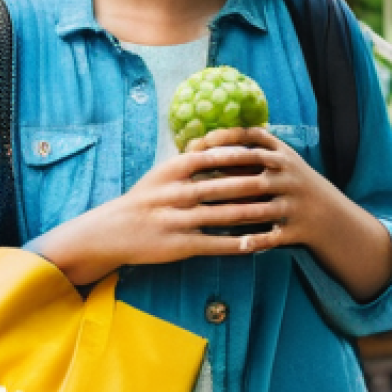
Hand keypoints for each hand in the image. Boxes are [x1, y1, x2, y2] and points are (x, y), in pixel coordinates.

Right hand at [100, 139, 285, 265]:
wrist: (111, 232)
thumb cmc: (143, 200)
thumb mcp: (161, 174)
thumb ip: (189, 162)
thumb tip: (221, 146)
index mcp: (171, 171)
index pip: (211, 157)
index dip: (240, 156)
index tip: (263, 154)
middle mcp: (175, 194)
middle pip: (223, 186)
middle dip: (254, 184)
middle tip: (280, 182)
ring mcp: (177, 220)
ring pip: (224, 216)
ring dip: (253, 214)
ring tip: (277, 212)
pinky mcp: (179, 245)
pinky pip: (216, 244)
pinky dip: (239, 244)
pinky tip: (258, 243)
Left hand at [184, 127, 337, 252]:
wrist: (335, 220)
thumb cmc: (294, 189)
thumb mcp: (281, 165)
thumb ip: (249, 157)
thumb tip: (203, 147)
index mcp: (285, 157)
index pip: (256, 137)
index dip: (229, 135)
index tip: (203, 140)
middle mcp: (291, 175)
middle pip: (255, 166)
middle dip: (224, 163)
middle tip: (196, 167)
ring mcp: (296, 202)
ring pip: (260, 205)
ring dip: (233, 209)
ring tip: (206, 211)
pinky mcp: (299, 228)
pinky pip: (275, 235)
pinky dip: (257, 240)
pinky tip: (236, 243)